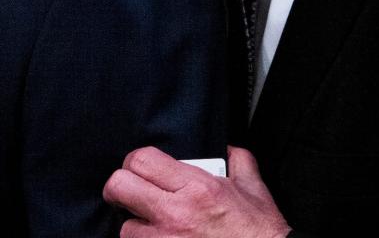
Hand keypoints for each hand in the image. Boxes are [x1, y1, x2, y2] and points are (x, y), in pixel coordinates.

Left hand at [103, 146, 290, 237]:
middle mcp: (176, 214)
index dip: (134, 161)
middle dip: (119, 189)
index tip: (139, 169)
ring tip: (150, 227)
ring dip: (135, 227)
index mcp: (197, 187)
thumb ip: (239, 162)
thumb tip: (230, 149)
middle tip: (129, 194)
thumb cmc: (260, 234)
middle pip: (119, 187)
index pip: (142, 160)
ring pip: (125, 228)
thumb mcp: (253, 190)